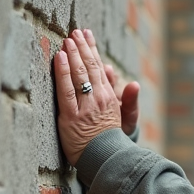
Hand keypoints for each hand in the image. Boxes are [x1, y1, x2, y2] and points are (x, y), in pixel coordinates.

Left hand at [53, 28, 138, 165]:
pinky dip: (63, 71)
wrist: (107, 160)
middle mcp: (99, 97)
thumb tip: (133, 83)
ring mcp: (85, 105)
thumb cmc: (112, 140)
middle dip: (82, 46)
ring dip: (73, 53)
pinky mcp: (71, 115)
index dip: (92, 50)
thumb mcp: (125, 119)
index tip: (86, 35)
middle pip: (89, 66)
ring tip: (67, 39)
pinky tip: (60, 58)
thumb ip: (128, 100)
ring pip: (79, 74)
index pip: (99, 67)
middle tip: (75, 32)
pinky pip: (66, 89)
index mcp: (110, 96)